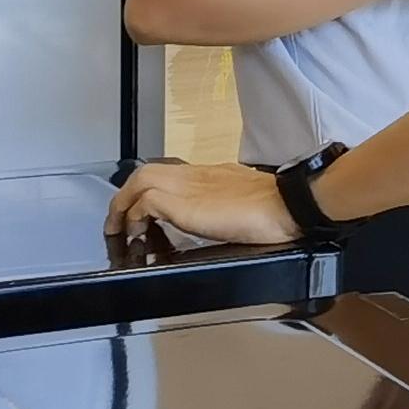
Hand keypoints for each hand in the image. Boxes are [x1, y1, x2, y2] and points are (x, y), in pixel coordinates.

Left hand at [107, 160, 294, 250]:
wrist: (288, 204)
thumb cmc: (279, 208)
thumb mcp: (247, 201)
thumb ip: (229, 204)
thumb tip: (224, 221)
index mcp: (212, 175)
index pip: (171, 175)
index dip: (151, 192)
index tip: (145, 214)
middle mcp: (196, 175)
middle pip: (146, 173)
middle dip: (125, 196)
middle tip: (119, 222)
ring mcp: (189, 187)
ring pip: (140, 181)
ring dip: (123, 205)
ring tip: (121, 230)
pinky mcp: (184, 204)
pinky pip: (146, 202)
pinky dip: (136, 217)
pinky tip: (140, 235)